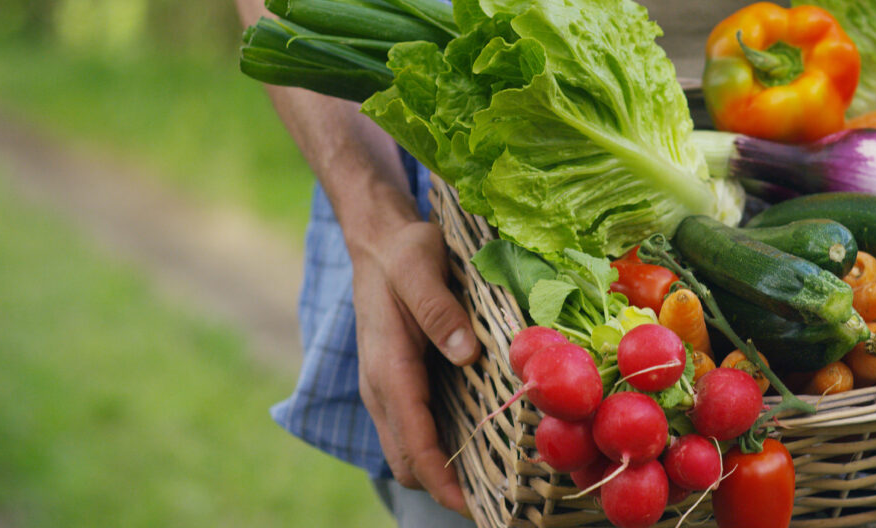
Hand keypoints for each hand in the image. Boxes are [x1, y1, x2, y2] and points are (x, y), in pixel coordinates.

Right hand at [350, 220, 479, 513]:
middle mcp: (381, 388)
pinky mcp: (396, 384)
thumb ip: (438, 309)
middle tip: (498, 502)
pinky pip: (414, 431)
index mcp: (388, 368)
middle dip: (445, 489)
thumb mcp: (420, 266)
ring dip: (442, 474)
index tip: (474, 508)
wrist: (377, 240)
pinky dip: (438, 451)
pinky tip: (478, 447)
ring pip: (408, 452)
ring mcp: (386, 389)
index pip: (413, 443)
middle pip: (407, 462)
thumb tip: (465, 354)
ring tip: (494, 485)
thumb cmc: (403, 251)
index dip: (442, 482)